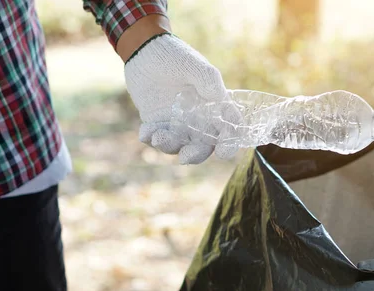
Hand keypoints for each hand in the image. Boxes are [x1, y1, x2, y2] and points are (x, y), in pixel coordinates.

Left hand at [123, 32, 238, 163]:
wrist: (144, 50)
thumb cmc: (174, 55)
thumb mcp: (195, 65)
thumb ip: (208, 80)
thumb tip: (219, 96)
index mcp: (214, 107)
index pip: (228, 130)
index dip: (229, 144)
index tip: (223, 152)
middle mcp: (198, 120)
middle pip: (203, 146)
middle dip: (195, 155)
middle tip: (185, 157)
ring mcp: (177, 124)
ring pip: (178, 146)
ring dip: (169, 147)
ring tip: (158, 137)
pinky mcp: (157, 123)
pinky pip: (156, 138)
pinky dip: (150, 139)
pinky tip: (145, 132)